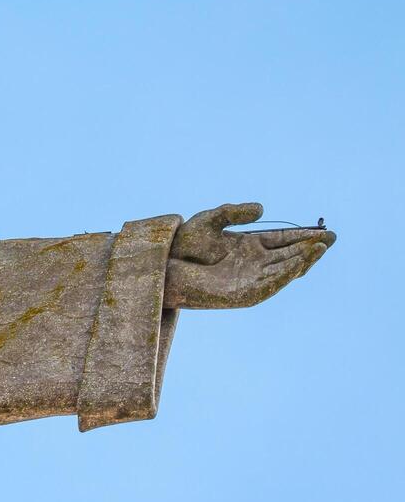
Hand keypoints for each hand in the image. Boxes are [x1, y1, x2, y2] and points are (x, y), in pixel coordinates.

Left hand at [164, 203, 334, 309]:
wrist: (170, 265)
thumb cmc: (187, 243)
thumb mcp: (211, 219)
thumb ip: (234, 212)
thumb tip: (261, 209)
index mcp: (250, 245)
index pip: (284, 239)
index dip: (303, 235)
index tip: (322, 230)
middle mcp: (255, 261)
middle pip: (290, 253)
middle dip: (311, 247)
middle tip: (331, 238)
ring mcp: (252, 277)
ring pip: (285, 268)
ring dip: (304, 259)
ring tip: (320, 248)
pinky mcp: (246, 292)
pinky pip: (272, 282)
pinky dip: (287, 272)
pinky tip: (300, 263)